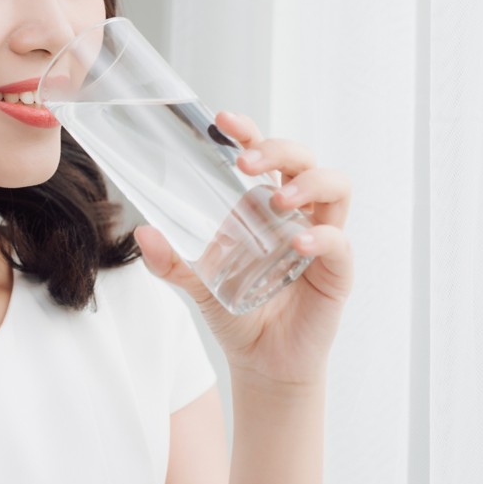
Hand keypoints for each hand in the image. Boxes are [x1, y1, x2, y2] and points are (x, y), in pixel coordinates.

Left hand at [134, 111, 352, 389]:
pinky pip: (340, 242)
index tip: (223, 119)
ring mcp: (322, 237)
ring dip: (307, 183)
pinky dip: (322, 237)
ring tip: (278, 198)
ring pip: (335, 187)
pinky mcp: (337, 270)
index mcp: (265, 203)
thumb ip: (171, 261)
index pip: (266, 153)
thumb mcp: (197, 283)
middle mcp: (298, 212)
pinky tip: (298, 242)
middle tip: (245, 162)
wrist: (263, 364)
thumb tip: (142, 233)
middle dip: (278, 149)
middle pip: (303, 159)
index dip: (249, 131)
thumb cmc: (237, 312)